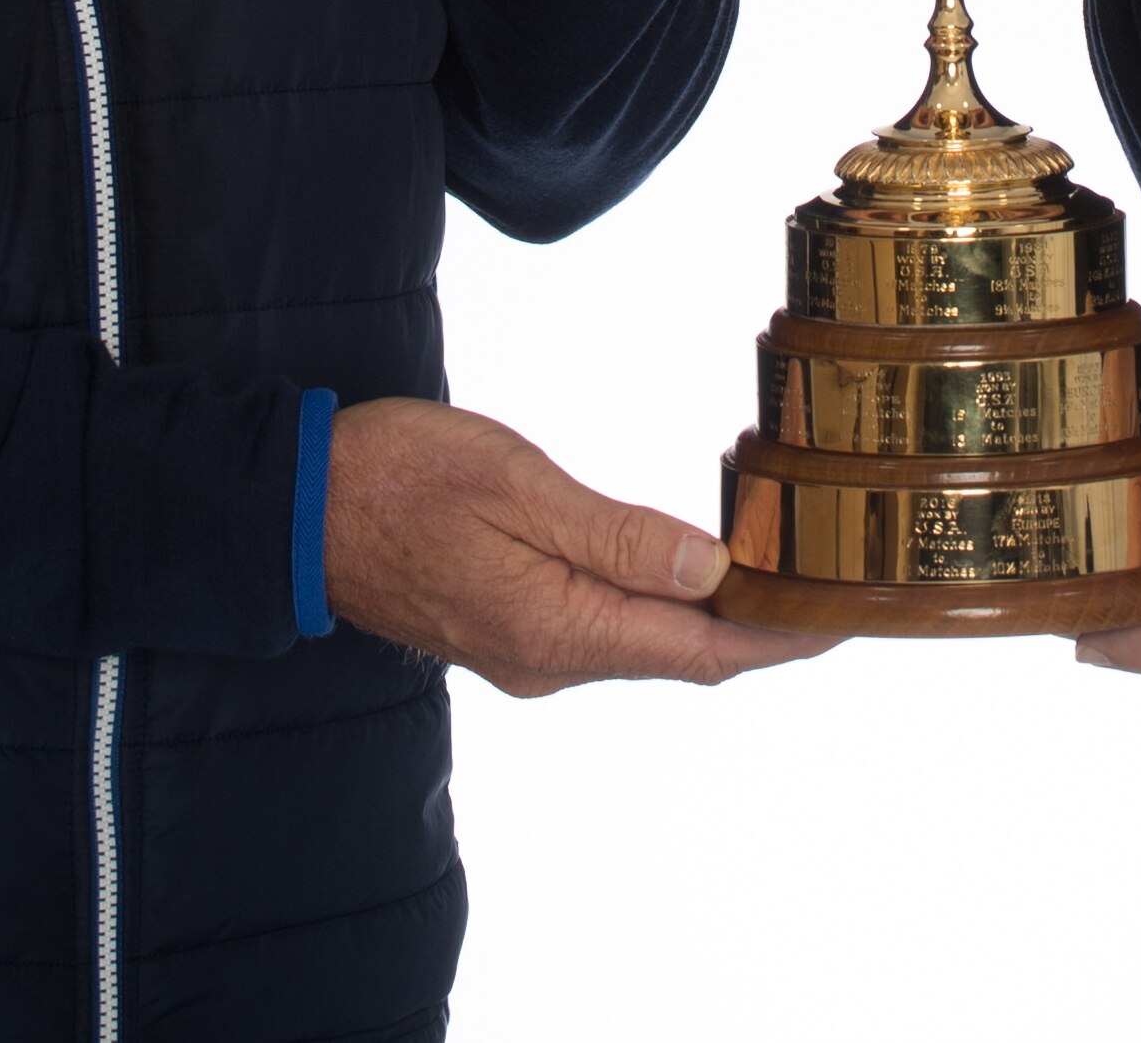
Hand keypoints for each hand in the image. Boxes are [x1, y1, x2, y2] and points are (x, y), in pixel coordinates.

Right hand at [323, 397, 831, 696]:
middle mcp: (549, 661)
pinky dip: (658, 598)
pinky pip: (605, 624)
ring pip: (644, 639)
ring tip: (778, 562)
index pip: (702, 652)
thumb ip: (618, 535)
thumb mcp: (518, 487)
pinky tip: (686, 563)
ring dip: (710, 609)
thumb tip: (710, 571)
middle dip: (760, 622)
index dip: (781, 637)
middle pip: (683, 653)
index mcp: (559, 631)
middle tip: (832, 578)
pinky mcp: (508, 628)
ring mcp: (527, 651)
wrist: (294, 506)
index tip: (846, 617)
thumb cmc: (398, 479)